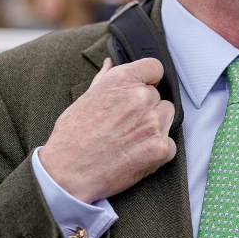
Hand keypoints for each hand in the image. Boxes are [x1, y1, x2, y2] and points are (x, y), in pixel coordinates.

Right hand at [39, 57, 176, 203]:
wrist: (68, 174)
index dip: (149, 78)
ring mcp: (153, 123)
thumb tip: (111, 63)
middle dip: (146, 107)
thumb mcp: (84, 100)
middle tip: (125, 124)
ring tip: (130, 139)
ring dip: (155, 126)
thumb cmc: (71, 137)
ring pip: (167, 116)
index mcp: (122, 80)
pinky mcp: (160, 148)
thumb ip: (104, 79)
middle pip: (158, 95)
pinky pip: (170, 144)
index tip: (143, 87)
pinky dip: (157, 151)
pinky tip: (136, 155)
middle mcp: (140, 97)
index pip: (154, 67)